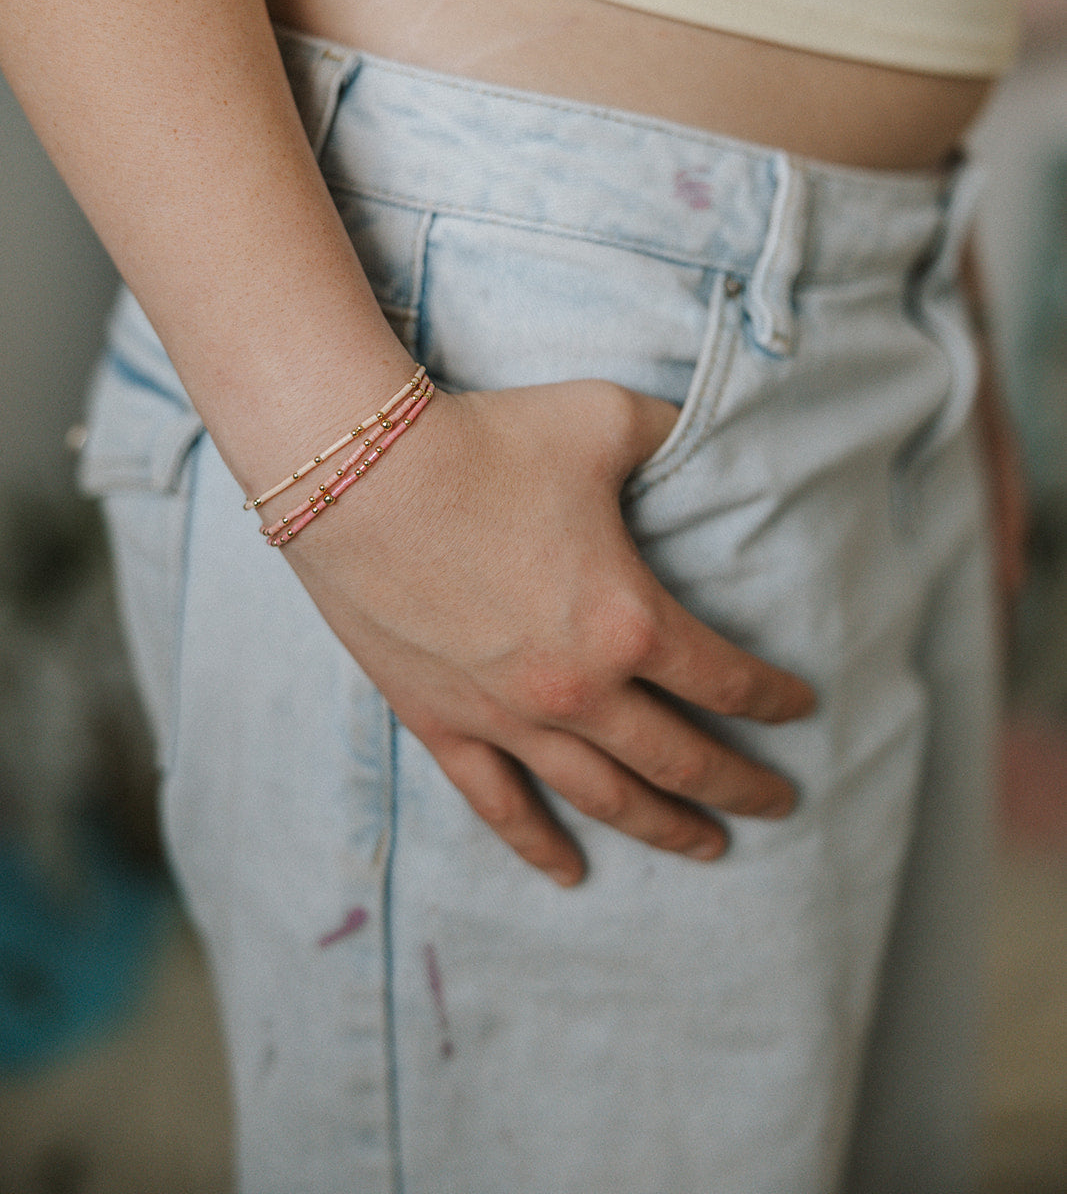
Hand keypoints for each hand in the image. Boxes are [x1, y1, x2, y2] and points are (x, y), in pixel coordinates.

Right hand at [277, 379, 815, 885]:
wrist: (360, 472)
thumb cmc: (487, 441)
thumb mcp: (604, 419)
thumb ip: (668, 433)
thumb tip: (701, 433)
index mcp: (630, 622)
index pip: (726, 679)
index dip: (774, 699)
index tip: (801, 710)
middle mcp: (578, 688)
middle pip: (679, 758)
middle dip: (738, 786)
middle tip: (778, 805)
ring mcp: (507, 717)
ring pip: (602, 796)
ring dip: (661, 827)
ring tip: (706, 848)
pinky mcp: (442, 722)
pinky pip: (499, 803)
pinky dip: (539, 843)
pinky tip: (570, 873)